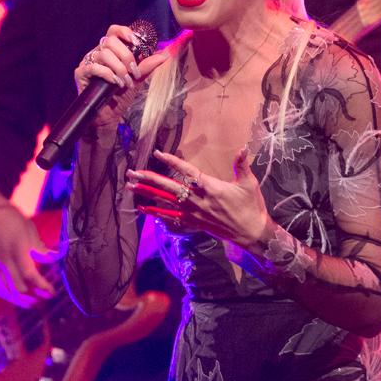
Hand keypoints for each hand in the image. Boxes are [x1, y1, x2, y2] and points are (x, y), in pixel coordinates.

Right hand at [0, 197, 59, 306]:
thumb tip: (55, 259)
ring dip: (21, 300)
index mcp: (17, 248)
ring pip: (6, 290)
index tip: (52, 291)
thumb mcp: (29, 230)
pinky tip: (17, 298)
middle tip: (46, 298)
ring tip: (34, 304)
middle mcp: (4, 259)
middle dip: (35, 296)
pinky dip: (8, 295)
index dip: (42, 286)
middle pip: (19, 286)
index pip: (30, 274)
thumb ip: (41, 248)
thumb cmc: (11, 218)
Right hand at [74, 26, 190, 127]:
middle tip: (134, 71)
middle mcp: (98, 52)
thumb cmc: (121, 95)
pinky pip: (94, 67)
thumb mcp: (137, 78)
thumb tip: (164, 54)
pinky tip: (115, 83)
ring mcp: (88, 61)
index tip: (137, 42)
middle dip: (126, 56)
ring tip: (125, 82)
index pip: (114, 31)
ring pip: (104, 54)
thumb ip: (147, 65)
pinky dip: (108, 74)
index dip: (125, 32)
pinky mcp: (81, 73)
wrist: (109, 115)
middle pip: (110, 40)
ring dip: (119, 69)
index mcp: (110, 50)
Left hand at [126, 148, 269, 248]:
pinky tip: (142, 208)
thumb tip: (242, 147)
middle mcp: (198, 200)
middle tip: (131, 172)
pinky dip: (155, 212)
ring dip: (147, 193)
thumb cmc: (250, 207)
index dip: (172, 162)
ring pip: (165, 201)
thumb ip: (242, 165)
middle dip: (149, 178)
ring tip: (130, 186)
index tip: (158, 154)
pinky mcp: (192, 223)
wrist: (250, 233)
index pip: (187, 171)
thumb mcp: (248, 184)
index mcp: (210, 187)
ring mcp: (193, 213)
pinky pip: (170, 217)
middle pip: (168, 187)